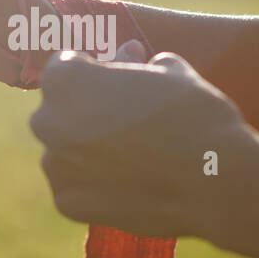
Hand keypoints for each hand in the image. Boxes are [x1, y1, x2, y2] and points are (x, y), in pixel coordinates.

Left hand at [29, 43, 256, 238]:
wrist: (211, 179)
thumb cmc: (193, 116)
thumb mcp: (169, 73)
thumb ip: (138, 63)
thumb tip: (130, 53)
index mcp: (64, 79)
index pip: (66, 67)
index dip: (94, 72)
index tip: (117, 83)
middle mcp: (47, 120)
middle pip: (60, 111)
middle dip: (86, 113)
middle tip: (127, 122)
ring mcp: (54, 165)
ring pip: (65, 152)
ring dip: (88, 151)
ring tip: (133, 156)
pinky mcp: (67, 204)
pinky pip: (75, 188)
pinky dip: (95, 186)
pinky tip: (128, 183)